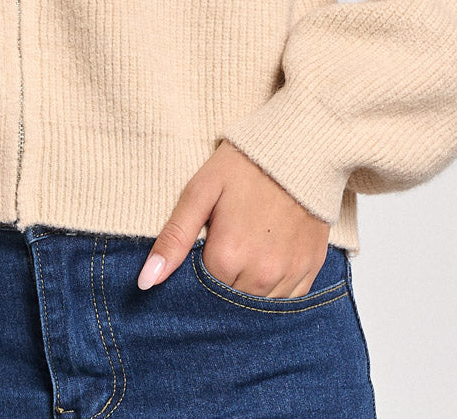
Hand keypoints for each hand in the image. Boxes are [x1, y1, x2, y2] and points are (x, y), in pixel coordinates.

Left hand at [137, 139, 330, 296]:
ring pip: (259, 308)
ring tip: (246, 254)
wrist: (298, 146)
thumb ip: (174, 238)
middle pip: (230, 304)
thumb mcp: (200, 192)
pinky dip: (274, 291)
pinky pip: (288, 302)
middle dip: (222, 284)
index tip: (202, 252)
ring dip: (248, 290)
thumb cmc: (243, 166)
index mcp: (228, 256)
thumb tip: (145, 282)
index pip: (202, 293)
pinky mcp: (310, 270)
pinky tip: (268, 262)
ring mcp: (289, 275)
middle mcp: (261, 275)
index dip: (197, 275)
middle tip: (225, 249)